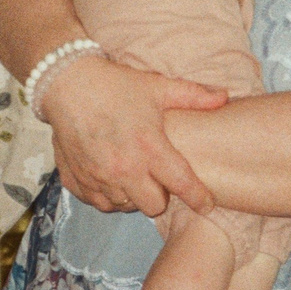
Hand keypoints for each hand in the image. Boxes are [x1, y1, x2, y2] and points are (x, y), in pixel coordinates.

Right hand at [41, 53, 224, 217]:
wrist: (66, 83)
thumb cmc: (115, 85)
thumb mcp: (157, 87)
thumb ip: (193, 96)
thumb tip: (224, 98)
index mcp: (148, 147)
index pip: (181, 185)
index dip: (199, 198)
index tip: (207, 205)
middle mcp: (123, 169)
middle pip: (154, 206)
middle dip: (160, 195)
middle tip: (157, 175)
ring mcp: (98, 178)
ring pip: (125, 206)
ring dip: (132, 195)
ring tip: (132, 173)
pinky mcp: (77, 181)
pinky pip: (99, 203)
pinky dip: (108, 195)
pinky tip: (110, 177)